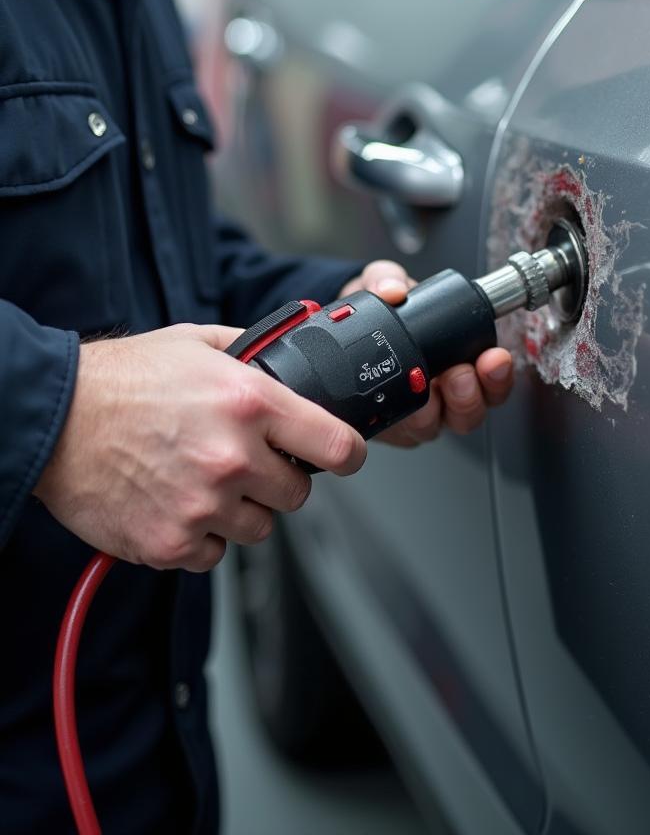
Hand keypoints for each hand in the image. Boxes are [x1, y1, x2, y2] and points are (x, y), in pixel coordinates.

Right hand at [33, 324, 366, 571]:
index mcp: (251, 403)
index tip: (345, 457)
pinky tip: (178, 502)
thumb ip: (256, 352)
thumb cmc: (123, 379)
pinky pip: (214, 554)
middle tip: (245, 461)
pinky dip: (202, 536)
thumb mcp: (199, 343)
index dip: (348, 453)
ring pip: (259, 528)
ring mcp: (203, 505)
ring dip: (241, 509)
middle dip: (279, 479)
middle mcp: (233, 457)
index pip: (338, 446)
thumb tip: (295, 352)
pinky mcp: (171, 543)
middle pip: (298, 494)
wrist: (54, 418)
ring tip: (203, 479)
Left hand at [341, 260, 513, 445]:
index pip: (491, 380)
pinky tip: (397, 407)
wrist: (338, 335)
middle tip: (459, 375)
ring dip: (434, 411)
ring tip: (426, 391)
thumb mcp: (382, 286)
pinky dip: (399, 421)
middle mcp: (441, 396)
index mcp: (456, 362)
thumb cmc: (375, 315)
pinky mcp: (386, 429)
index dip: (497, 375)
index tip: (494, 359)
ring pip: (436, 428)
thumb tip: (393, 289)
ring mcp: (415, 416)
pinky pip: (398, 435)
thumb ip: (387, 278)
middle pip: (470, 413)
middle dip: (468, 396)